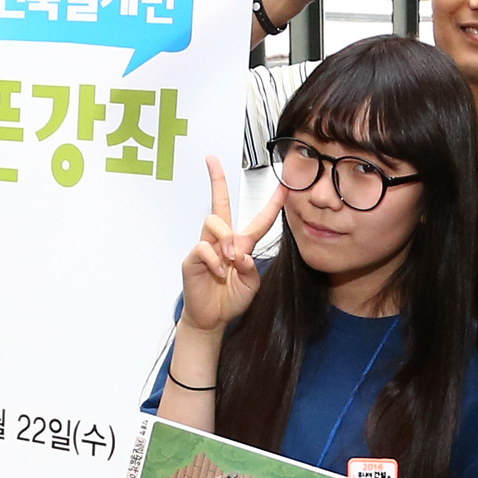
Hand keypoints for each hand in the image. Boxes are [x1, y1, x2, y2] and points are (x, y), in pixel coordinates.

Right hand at [181, 156, 273, 332]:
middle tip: (211, 159)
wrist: (212, 318)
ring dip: (226, 239)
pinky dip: (215, 260)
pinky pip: (204, 247)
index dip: (273, 204)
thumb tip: (243, 255)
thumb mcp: (251, 285)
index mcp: (241, 244)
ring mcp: (206, 246)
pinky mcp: (193, 257)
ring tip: (231, 260)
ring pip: (215, 221)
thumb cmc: (231, 299)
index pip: (259, 220)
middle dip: (216, 179)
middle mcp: (223, 240)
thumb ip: (252, 270)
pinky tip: (219, 273)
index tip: (283, 186)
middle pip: (220, 202)